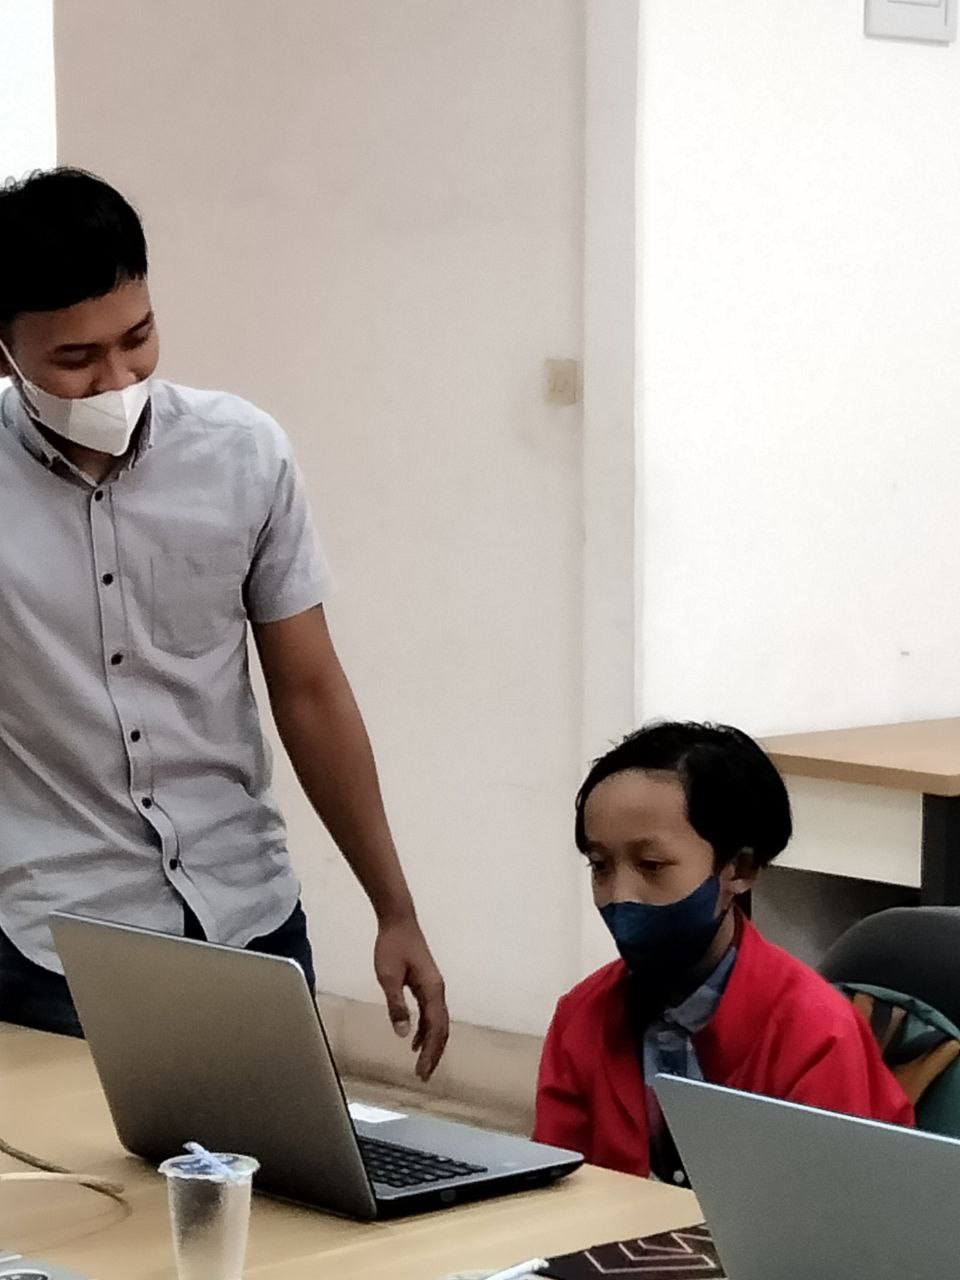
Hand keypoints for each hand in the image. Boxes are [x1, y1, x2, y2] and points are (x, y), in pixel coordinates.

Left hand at [374, 916, 448, 1080]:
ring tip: (421, 1065)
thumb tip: (402, 1034)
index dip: (430, 1053)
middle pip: (442, 1029)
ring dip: (431, 1044)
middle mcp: (438, 991)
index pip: (436, 1029)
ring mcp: (434, 987)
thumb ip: (396, 1005)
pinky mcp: (426, 984)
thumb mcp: (388, 977)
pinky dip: (426, 1030)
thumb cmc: (392, 947)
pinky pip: (431, 1013)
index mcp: (432, 990)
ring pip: (438, 1022)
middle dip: (434, 1053)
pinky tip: (414, 1041)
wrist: (399, 921)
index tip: (421, 1072)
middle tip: (423, 1076)